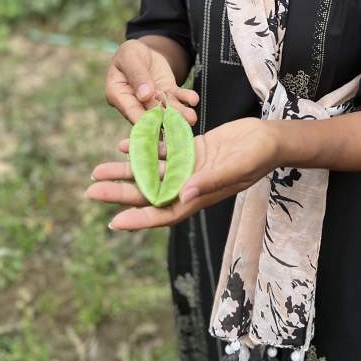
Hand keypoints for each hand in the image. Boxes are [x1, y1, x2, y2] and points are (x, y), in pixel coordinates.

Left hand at [84, 117, 278, 229]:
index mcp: (199, 196)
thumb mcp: (235, 168)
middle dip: (120, 192)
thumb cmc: (257, 157)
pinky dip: (144, 148)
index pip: (164, 212)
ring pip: (150, 171)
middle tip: (90, 189)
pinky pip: (162, 151)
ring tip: (97, 170)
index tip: (114, 222)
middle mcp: (189, 185)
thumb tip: (182, 194)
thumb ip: (209, 181)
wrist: (269, 138)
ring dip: (125, 171)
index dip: (139, 219)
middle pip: (149, 192)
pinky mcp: (191, 150)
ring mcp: (189, 167)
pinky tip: (124, 144)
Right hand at [105, 39, 198, 125]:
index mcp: (119, 95)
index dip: (143, 120)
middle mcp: (136, 102)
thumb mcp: (129, 57)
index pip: (131, 111)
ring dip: (179, 114)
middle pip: (151, 115)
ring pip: (167, 108)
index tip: (156, 126)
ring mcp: (153, 100)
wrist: (142, 50)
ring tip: (191, 117)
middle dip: (165, 122)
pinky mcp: (166, 93)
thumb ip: (137, 75)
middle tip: (178, 128)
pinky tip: (193, 99)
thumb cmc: (129, 53)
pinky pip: (177, 97)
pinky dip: (186, 98)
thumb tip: (144, 96)